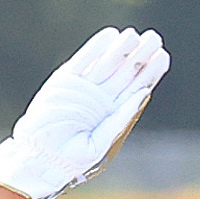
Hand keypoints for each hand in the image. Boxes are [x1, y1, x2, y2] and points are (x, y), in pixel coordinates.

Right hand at [0, 26, 168, 198]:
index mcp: (113, 116)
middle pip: (125, 73)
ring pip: (107, 63)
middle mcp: (99, 100)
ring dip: (120, 48)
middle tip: (154, 39)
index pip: (136, 89)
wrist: (37, 163)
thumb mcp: (101, 145)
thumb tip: (145, 93)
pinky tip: (110, 36)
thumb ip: (122, 119)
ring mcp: (82, 89)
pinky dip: (96, 48)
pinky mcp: (63, 82)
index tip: (162, 56)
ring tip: (134, 35)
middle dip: (140, 56)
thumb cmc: (69, 162)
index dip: (150, 73)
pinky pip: (83, 61)